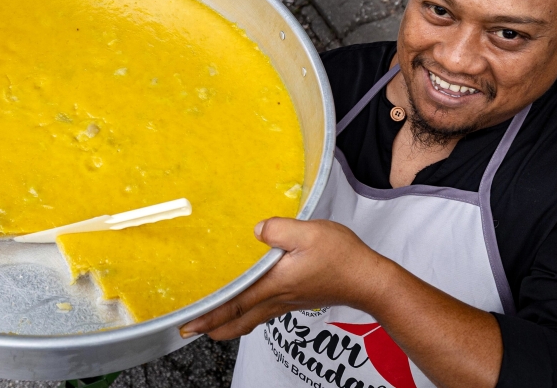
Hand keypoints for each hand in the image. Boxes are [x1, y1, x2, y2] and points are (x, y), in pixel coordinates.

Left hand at [181, 218, 387, 339]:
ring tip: (210, 319)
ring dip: (226, 321)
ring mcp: (285, 303)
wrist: (369, 281)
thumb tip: (255, 229)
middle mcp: (276, 299)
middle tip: (190, 329)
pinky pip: (262, 312)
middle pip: (236, 320)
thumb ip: (278, 229)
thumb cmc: (341, 257)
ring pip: (248, 319)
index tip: (187, 323)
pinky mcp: (294, 300)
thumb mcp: (308, 232)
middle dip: (211, 327)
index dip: (208, 315)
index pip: (233, 304)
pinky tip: (244, 305)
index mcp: (273, 285)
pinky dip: (245, 313)